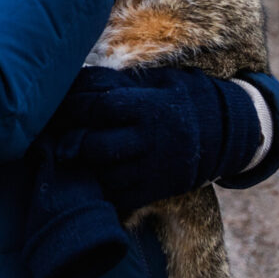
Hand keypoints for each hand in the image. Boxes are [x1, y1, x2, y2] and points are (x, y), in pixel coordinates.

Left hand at [45, 67, 261, 214]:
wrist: (224, 131)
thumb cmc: (177, 98)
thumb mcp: (152, 81)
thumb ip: (116, 84)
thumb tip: (72, 81)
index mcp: (148, 107)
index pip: (98, 106)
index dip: (71, 106)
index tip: (55, 105)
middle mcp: (150, 141)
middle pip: (95, 146)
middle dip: (71, 140)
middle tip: (58, 134)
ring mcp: (153, 170)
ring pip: (102, 175)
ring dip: (81, 166)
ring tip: (70, 155)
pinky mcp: (155, 191)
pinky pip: (117, 196)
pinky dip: (99, 187)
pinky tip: (91, 174)